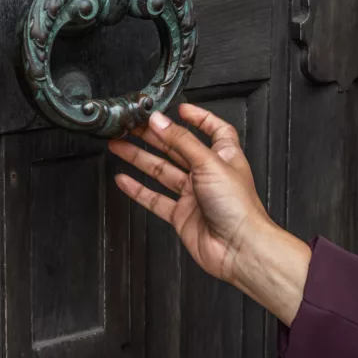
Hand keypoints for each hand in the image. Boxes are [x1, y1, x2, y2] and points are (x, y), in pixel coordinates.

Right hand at [107, 103, 310, 324]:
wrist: (239, 248)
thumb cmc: (239, 207)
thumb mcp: (209, 162)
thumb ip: (182, 141)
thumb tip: (160, 121)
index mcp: (223, 155)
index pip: (213, 129)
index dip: (197, 118)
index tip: (178, 109)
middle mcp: (208, 173)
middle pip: (177, 148)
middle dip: (154, 136)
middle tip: (130, 126)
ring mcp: (194, 195)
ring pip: (161, 171)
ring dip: (139, 158)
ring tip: (118, 145)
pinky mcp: (182, 215)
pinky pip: (155, 199)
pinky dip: (138, 189)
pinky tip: (124, 180)